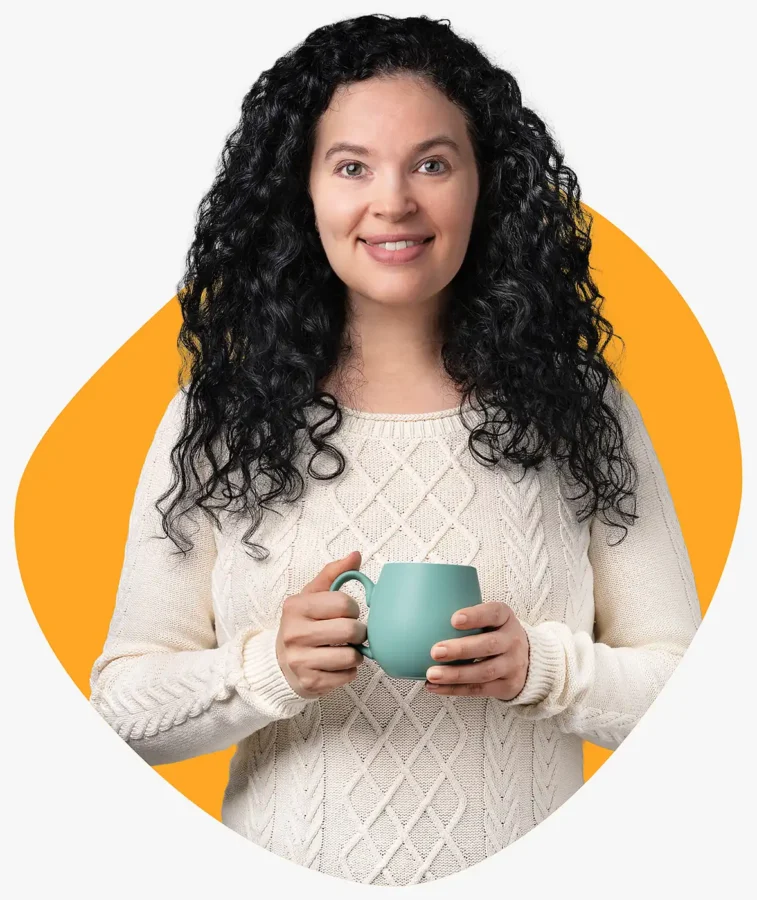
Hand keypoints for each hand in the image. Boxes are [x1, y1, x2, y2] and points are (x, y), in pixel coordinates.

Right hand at [276, 550, 366, 698]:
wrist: (278, 663)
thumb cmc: (301, 624)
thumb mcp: (311, 595)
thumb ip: (333, 574)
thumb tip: (356, 555)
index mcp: (296, 607)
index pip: (343, 603)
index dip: (352, 608)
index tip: (346, 612)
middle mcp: (295, 633)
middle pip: (350, 630)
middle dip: (359, 632)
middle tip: (352, 633)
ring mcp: (301, 660)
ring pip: (351, 656)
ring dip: (356, 653)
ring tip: (345, 649)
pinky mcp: (311, 683)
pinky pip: (347, 676)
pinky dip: (349, 671)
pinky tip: (337, 665)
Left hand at [424, 601, 529, 699]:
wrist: (526, 658)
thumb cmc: (493, 632)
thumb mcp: (489, 618)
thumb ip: (465, 615)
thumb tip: (421, 609)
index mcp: (506, 618)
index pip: (494, 613)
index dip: (475, 616)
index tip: (454, 619)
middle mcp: (513, 640)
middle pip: (489, 645)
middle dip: (460, 649)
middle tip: (435, 651)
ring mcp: (512, 665)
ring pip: (484, 672)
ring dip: (455, 674)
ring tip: (431, 674)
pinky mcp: (507, 685)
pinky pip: (479, 690)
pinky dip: (455, 689)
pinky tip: (435, 687)